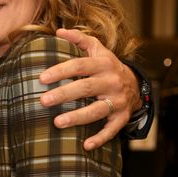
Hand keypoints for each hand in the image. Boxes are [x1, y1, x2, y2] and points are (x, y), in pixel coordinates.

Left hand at [39, 29, 140, 149]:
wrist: (135, 84)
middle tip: (43, 101)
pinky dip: (100, 138)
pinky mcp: (122, 117)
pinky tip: (85, 145)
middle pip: (85, 88)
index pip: (80, 65)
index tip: (42, 78)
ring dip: (77, 117)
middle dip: (63, 94)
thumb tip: (58, 31)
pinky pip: (111, 129)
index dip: (61, 71)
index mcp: (104, 64)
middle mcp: (112, 81)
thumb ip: (79, 39)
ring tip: (57, 123)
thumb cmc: (107, 66)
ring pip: (97, 110)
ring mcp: (118, 100)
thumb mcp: (98, 50)